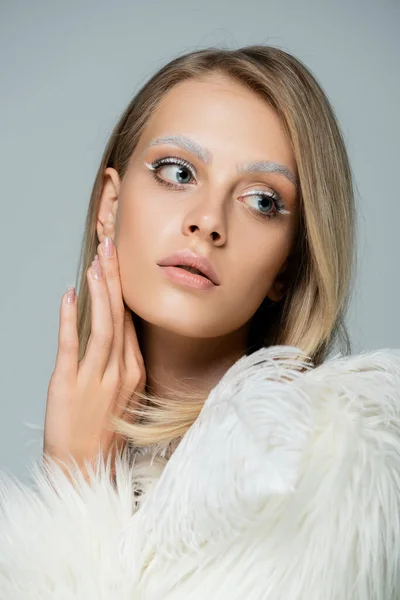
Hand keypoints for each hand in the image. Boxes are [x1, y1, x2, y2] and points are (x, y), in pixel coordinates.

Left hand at [43, 235, 145, 482]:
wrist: (86, 467)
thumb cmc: (104, 432)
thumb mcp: (124, 396)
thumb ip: (122, 363)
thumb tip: (116, 332)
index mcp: (135, 370)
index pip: (131, 321)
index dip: (125, 289)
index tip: (121, 263)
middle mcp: (121, 371)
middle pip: (121, 315)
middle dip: (115, 277)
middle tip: (111, 246)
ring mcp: (97, 378)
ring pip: (104, 325)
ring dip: (100, 290)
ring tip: (97, 262)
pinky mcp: (70, 385)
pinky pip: (72, 345)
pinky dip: (71, 318)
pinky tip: (71, 297)